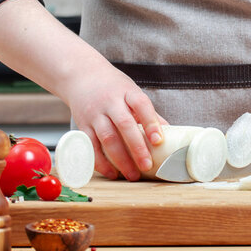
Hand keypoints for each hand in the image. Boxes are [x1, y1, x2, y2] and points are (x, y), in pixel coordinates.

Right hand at [67, 64, 164, 180]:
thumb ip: (148, 113)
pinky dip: (101, 162)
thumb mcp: (132, 93)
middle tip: (147, 166)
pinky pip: (91, 146)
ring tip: (132, 175)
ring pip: (107, 137)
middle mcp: (110, 102)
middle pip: (124, 125)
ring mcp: (95, 113)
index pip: (141, 105)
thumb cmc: (113, 88)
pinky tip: (112, 173)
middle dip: (137, 148)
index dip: (151, 123)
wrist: (82, 76)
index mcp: (127, 92)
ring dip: (120, 159)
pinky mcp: (82, 124)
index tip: (159, 141)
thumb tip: (168, 135)